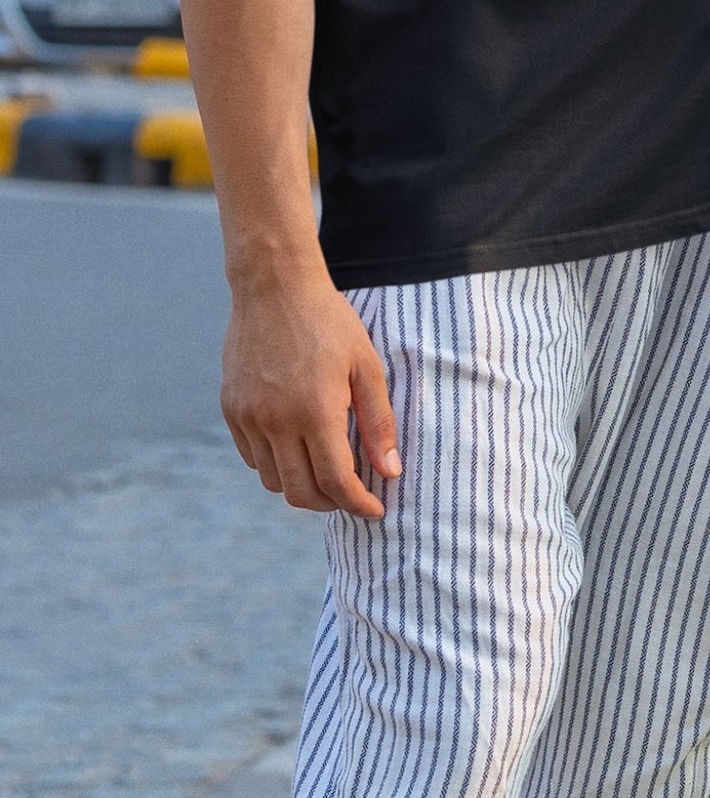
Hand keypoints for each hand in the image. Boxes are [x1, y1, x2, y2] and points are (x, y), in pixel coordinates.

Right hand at [221, 264, 400, 518]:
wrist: (275, 287)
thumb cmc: (330, 323)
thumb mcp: (366, 367)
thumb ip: (378, 423)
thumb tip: (390, 471)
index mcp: (315, 411)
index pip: (335, 481)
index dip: (358, 503)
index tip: (375, 510)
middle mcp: (276, 421)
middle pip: (301, 492)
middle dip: (331, 503)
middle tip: (352, 494)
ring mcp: (248, 417)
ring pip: (274, 480)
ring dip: (302, 485)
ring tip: (327, 469)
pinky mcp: (231, 409)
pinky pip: (252, 457)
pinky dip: (276, 464)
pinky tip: (298, 446)